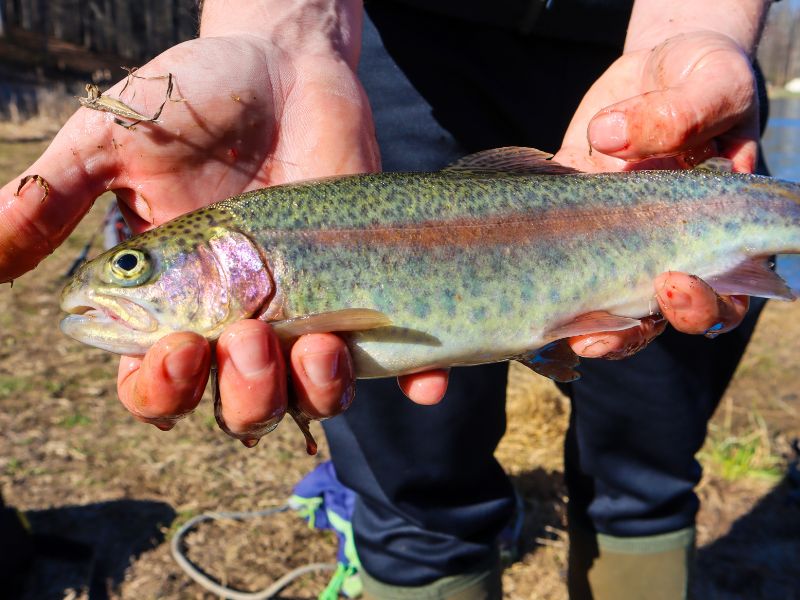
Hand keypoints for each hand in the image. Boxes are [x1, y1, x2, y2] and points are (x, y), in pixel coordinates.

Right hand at [1, 18, 452, 440]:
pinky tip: (422, 381)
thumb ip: (50, 197)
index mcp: (172, 303)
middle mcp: (237, 321)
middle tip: (247, 334)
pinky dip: (409, 380)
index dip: (161, 391)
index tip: (175, 353)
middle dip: (242, 394)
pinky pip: (389, 356)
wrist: (282, 64)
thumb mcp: (112, 139)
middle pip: (238, 408)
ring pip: (308, 397)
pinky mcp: (361, 291)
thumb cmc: (192, 99)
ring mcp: (304, 310)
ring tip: (319, 346)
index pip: (158, 384)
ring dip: (314, 394)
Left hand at [553, 30, 755, 358]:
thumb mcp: (710, 83)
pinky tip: (522, 309)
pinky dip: (541, 297)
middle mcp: (665, 251)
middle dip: (634, 331)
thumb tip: (606, 138)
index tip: (672, 282)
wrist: (657, 72)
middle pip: (659, 318)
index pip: (725, 294)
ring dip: (587, 329)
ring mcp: (613, 246)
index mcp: (716, 234)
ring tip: (564, 337)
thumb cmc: (702, 78)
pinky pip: (554, 273)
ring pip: (606, 310)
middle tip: (597, 330)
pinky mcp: (568, 228)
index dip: (704, 305)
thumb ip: (680, 114)